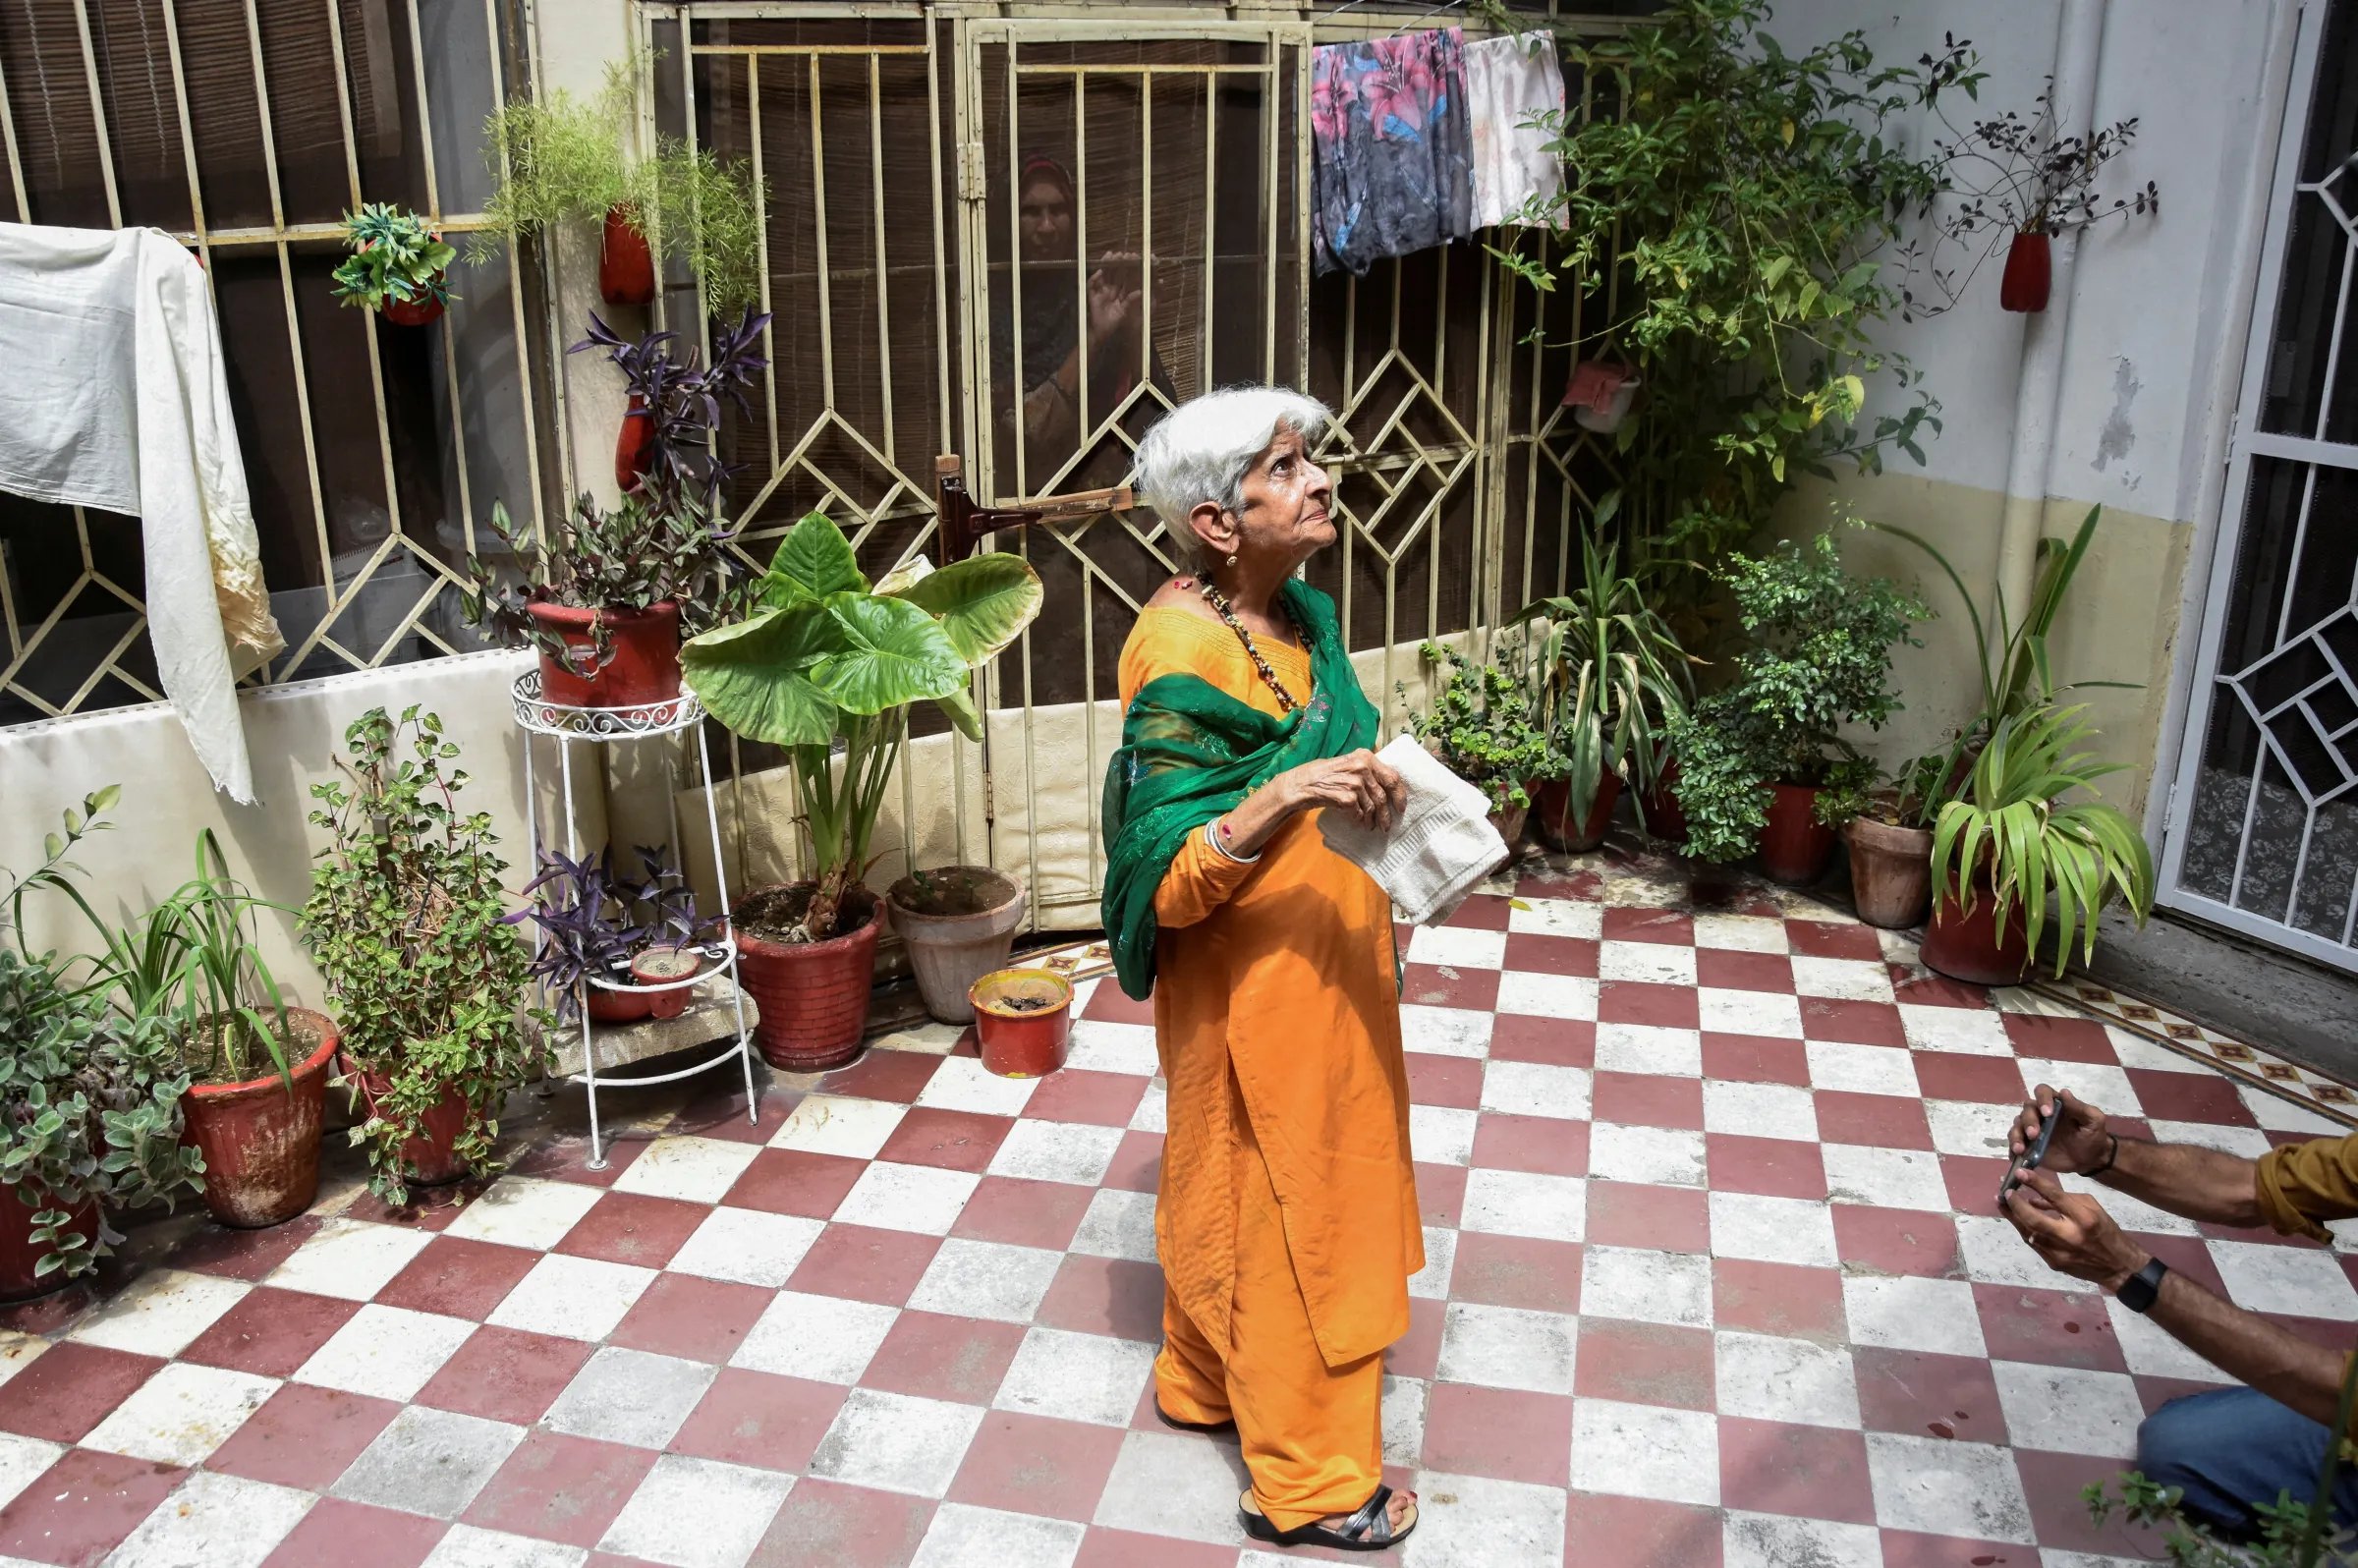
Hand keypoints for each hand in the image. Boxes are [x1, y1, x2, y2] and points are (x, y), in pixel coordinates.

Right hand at [1086, 254, 1141, 348]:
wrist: (1101, 332)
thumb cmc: (1113, 323)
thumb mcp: (1124, 311)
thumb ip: (1131, 301)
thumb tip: (1141, 292)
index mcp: (1118, 292)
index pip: (1123, 277)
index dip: (1126, 268)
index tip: (1131, 258)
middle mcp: (1109, 289)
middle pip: (1113, 273)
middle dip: (1116, 263)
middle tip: (1120, 252)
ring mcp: (1100, 291)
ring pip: (1103, 275)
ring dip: (1105, 265)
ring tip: (1109, 255)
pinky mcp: (1091, 295)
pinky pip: (1091, 285)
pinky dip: (1095, 278)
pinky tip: (1099, 272)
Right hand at [1280, 749, 1407, 832]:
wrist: (1299, 784)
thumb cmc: (1322, 775)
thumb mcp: (1346, 765)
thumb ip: (1365, 771)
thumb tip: (1385, 787)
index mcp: (1365, 756)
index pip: (1392, 776)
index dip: (1399, 794)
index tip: (1401, 806)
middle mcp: (1362, 767)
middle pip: (1383, 795)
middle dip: (1387, 813)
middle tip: (1387, 825)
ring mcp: (1355, 782)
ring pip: (1372, 807)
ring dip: (1373, 820)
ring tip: (1371, 826)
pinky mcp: (1347, 797)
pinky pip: (1359, 813)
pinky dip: (1359, 820)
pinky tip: (1358, 823)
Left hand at [2002, 1169, 2150, 1290]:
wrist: (2119, 1267)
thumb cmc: (2107, 1232)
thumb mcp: (2093, 1209)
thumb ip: (2065, 1200)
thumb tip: (2035, 1198)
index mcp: (2084, 1219)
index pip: (2056, 1197)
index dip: (2035, 1183)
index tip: (2020, 1172)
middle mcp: (2070, 1236)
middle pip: (2034, 1219)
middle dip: (2015, 1205)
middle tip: (2005, 1192)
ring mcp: (2060, 1253)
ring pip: (2028, 1233)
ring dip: (2013, 1217)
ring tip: (2002, 1204)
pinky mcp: (2054, 1263)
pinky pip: (2033, 1244)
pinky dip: (2024, 1229)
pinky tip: (2017, 1219)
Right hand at [2011, 1084, 2111, 1173]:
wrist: (2091, 1160)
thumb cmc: (2093, 1137)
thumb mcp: (2094, 1121)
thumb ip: (2080, 1108)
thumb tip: (2064, 1092)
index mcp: (2056, 1104)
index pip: (2043, 1092)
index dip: (2042, 1099)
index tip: (2047, 1113)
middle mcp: (2041, 1114)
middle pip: (2027, 1109)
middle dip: (2028, 1121)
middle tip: (2034, 1135)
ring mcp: (2033, 1130)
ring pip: (2017, 1125)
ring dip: (2016, 1135)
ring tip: (2020, 1149)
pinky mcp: (2029, 1145)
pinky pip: (2015, 1143)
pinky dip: (2013, 1149)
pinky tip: (2016, 1156)